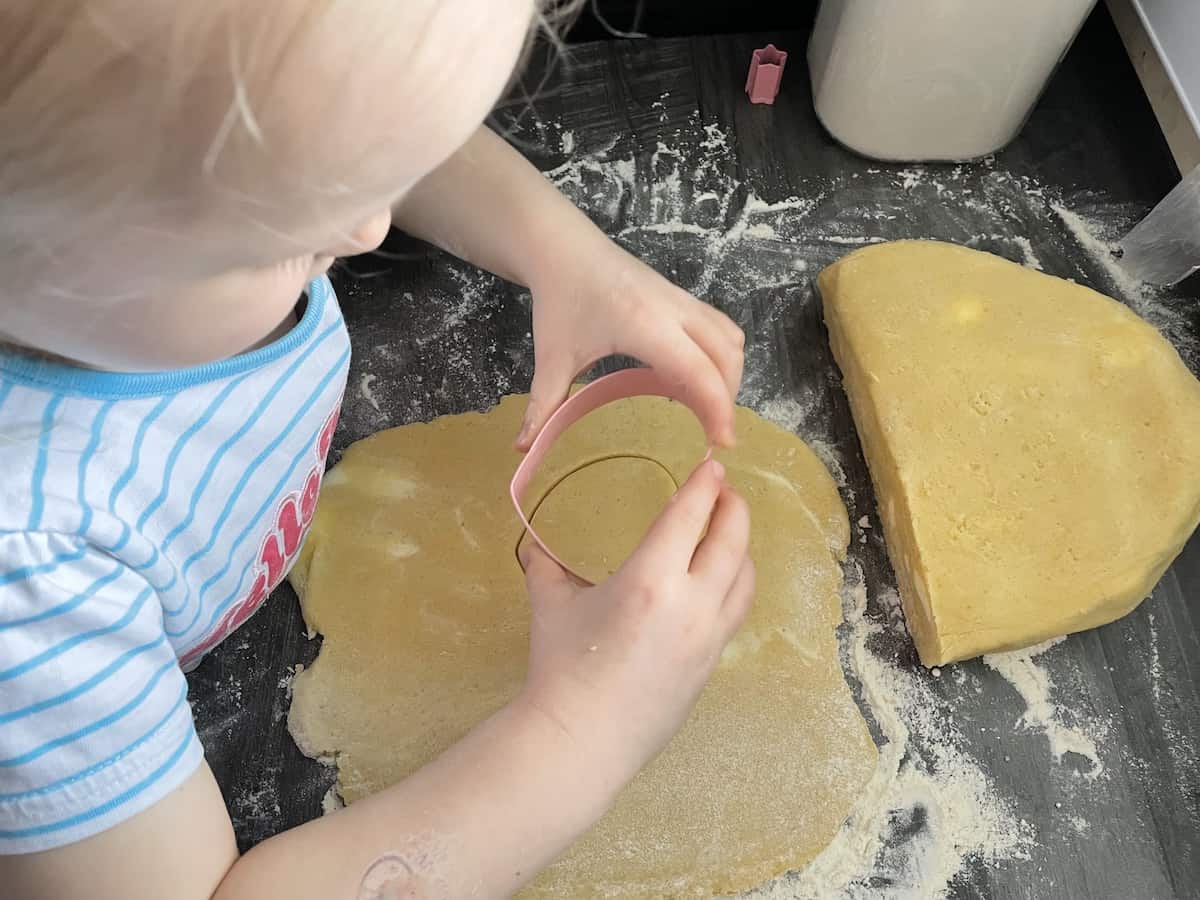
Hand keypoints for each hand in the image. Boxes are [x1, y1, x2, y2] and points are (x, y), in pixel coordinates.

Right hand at [516, 459, 754, 782]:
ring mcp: (709, 636)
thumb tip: (534, 546)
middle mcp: (691, 602)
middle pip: (732, 539)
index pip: (690, 515)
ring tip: (726, 533)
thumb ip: (546, 568)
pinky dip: (736, 583)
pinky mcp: (712, 663)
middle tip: (724, 490)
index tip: (713, 464)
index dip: (705, 484)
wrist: (582, 740)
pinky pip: (736, 611)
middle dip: (733, 507)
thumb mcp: (551, 606)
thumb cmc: (562, 669)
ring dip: (741, 546)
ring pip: (744, 577)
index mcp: (650, 579)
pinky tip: (720, 582)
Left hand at [517, 242, 744, 450]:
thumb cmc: (560, 299)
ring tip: (707, 406)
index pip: (699, 370)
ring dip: (728, 374)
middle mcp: (673, 309)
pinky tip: (691, 376)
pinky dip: (719, 355)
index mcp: (645, 325)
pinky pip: (719, 326)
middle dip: (727, 398)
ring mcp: (681, 299)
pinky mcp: (680, 296)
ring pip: (729, 338)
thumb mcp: (552, 357)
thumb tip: (524, 447)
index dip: (717, 409)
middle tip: (712, 432)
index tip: (722, 443)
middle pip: (726, 356)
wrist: (561, 246)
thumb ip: (544, 406)